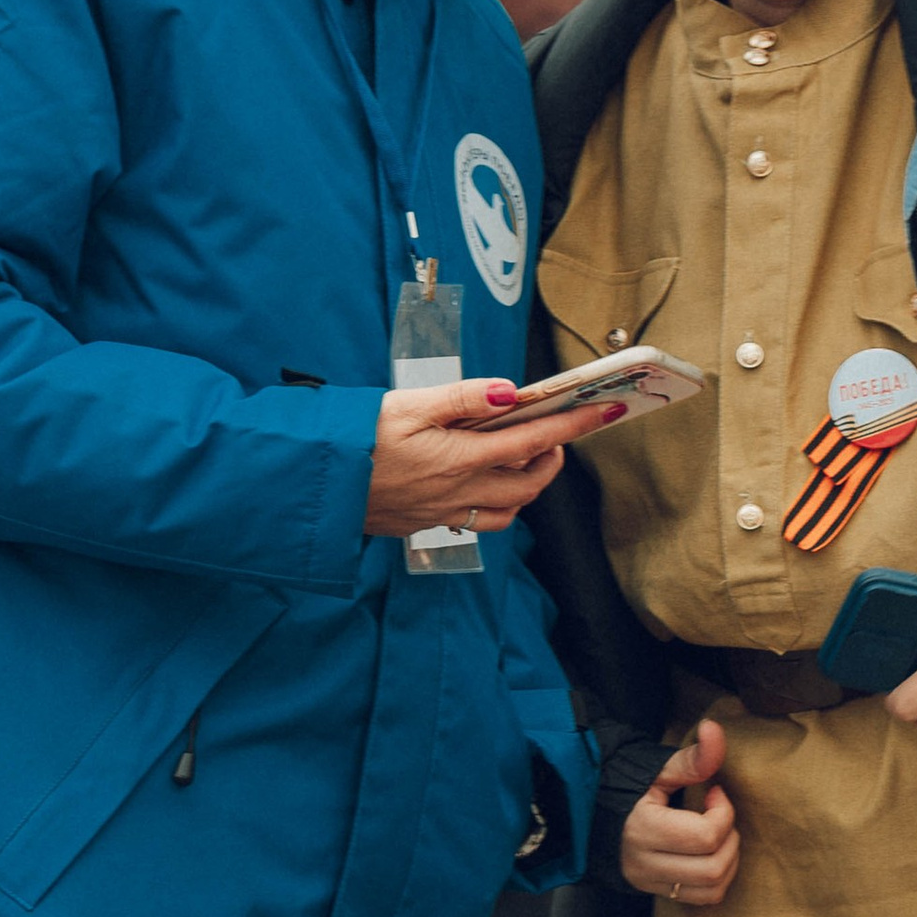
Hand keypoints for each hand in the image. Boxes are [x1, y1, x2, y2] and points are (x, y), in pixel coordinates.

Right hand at [363, 377, 624, 538]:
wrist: (313, 487)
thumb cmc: (355, 438)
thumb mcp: (409, 404)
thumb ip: (465, 398)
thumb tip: (512, 393)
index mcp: (461, 459)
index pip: (534, 441)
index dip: (574, 426)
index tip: (603, 411)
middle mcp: (459, 493)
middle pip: (528, 486)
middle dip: (552, 460)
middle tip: (555, 434)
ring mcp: (443, 514)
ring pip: (506, 512)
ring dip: (525, 488)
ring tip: (521, 460)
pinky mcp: (423, 524)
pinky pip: (475, 522)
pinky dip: (492, 505)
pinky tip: (478, 484)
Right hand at [619, 719, 740, 906]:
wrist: (584, 812)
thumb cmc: (622, 785)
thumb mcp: (656, 769)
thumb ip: (690, 757)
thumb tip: (715, 729)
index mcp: (643, 829)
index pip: (705, 835)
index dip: (724, 811)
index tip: (716, 792)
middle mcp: (644, 863)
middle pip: (713, 868)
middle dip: (730, 839)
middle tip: (720, 816)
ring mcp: (648, 881)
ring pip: (711, 889)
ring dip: (728, 862)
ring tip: (717, 835)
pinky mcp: (652, 891)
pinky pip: (701, 899)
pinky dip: (716, 878)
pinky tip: (709, 853)